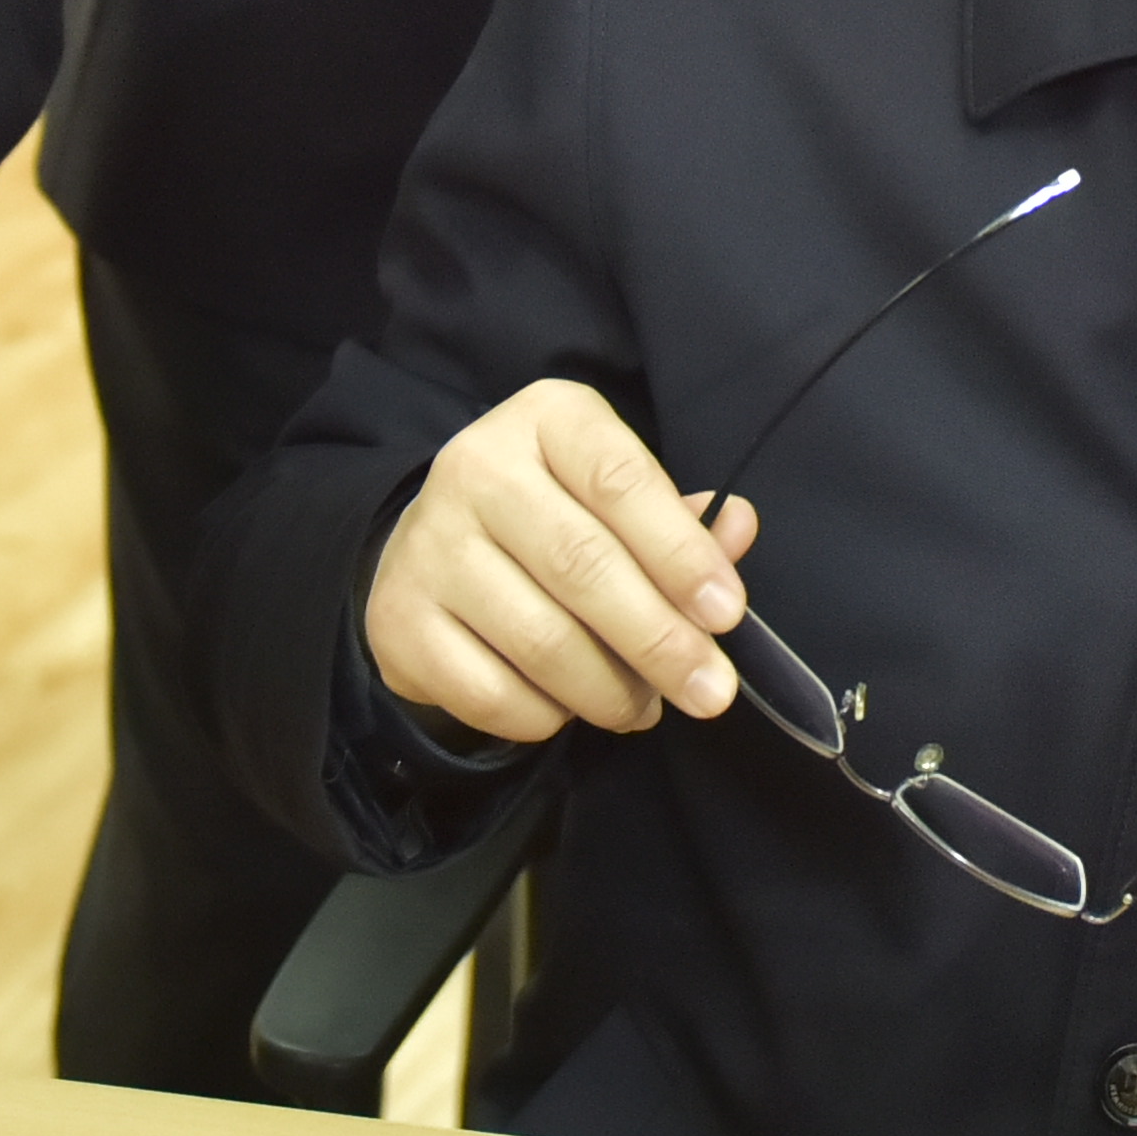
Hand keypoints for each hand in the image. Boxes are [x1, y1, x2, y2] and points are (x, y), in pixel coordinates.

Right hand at [364, 378, 765, 743]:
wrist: (431, 547)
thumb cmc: (553, 515)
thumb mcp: (614, 494)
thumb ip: (677, 519)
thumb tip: (737, 529)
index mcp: (545, 419)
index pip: (620, 481)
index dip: (681, 553)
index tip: (727, 613)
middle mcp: (476, 468)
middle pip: (583, 565)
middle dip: (659, 640)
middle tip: (711, 692)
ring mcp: (429, 545)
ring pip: (541, 639)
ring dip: (611, 691)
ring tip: (645, 708)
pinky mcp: (399, 621)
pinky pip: (492, 692)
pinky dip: (547, 716)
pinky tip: (569, 710)